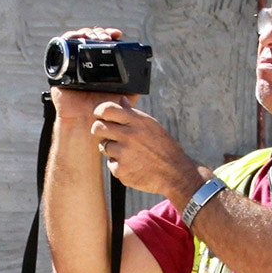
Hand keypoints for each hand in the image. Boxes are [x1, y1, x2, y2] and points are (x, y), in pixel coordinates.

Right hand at [49, 27, 124, 128]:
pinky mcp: (62, 69)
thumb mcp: (125, 95)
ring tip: (94, 36)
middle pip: (91, 38)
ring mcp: (74, 65)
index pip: (104, 43)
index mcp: (101, 66)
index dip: (109, 35)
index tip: (116, 34)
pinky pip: (62, 49)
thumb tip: (143, 72)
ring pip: (77, 40)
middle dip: (99, 33)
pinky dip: (69, 38)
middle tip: (106, 37)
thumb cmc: (105, 111)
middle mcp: (87, 64)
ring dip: (86, 33)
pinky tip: (78, 37)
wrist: (88, 120)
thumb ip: (134, 86)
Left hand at [90, 92, 205, 205]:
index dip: (99, 112)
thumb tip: (122, 100)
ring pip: (103, 146)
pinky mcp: (120, 170)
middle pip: (97, 128)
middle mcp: (128, 135)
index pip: (107, 110)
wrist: (174, 172)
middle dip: (99, 130)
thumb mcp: (151, 125)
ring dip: (112, 149)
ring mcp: (123, 153)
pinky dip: (119, 165)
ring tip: (130, 152)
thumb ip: (132, 114)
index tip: (100, 115)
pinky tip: (133, 165)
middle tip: (107, 134)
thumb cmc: (162, 146)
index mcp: (136, 121)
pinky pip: (111, 164)